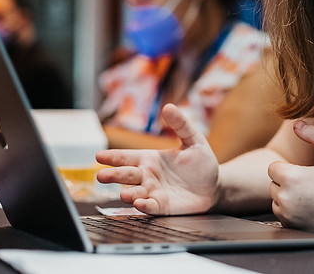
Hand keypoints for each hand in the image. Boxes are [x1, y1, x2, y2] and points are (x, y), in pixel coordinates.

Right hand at [96, 103, 218, 214]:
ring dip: (127, 194)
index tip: (99, 156)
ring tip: (123, 194)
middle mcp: (147, 176)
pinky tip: (140, 203)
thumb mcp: (193, 140)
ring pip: (135, 193)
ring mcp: (153, 192)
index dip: (113, 157)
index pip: (127, 157)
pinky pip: (150, 207)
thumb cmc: (200, 162)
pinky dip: (144, 206)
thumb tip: (169, 107)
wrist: (214, 186)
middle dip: (113, 175)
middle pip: (126, 175)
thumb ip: (181, 124)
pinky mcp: (162, 207)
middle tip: (101, 176)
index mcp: (150, 158)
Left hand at [267, 120, 313, 234]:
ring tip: (309, 196)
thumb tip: (297, 124)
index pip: (273, 168)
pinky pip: (283, 217)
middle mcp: (285, 198)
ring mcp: (289, 216)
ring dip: (287, 198)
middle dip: (286, 182)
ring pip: (276, 202)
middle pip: (273, 185)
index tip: (302, 171)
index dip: (287, 167)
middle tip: (308, 183)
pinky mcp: (294, 228)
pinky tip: (310, 208)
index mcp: (291, 177)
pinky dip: (292, 213)